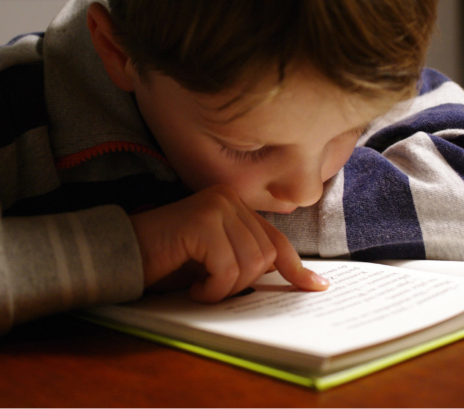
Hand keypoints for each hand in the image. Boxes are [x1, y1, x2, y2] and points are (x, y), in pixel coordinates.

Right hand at [129, 184, 328, 301]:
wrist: (123, 254)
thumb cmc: (169, 260)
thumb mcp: (217, 259)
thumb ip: (248, 258)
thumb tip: (295, 278)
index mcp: (235, 205)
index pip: (275, 240)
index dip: (297, 267)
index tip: (316, 287)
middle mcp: (228, 198)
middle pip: (265, 255)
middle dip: (243, 283)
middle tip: (213, 287)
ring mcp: (216, 206)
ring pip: (250, 264)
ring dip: (226, 288)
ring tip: (201, 286)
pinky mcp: (202, 221)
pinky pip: (226, 269)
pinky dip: (212, 289)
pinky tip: (193, 286)